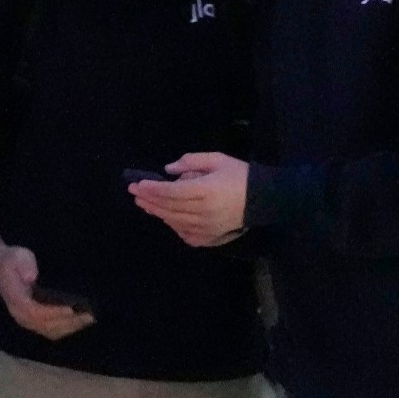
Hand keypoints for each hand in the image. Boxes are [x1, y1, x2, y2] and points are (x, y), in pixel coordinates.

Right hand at [0, 244, 94, 340]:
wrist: (0, 268)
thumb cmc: (12, 260)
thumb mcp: (18, 256)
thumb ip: (25, 265)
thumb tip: (32, 277)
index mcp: (16, 300)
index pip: (34, 312)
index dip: (53, 313)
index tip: (70, 309)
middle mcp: (20, 314)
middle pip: (45, 325)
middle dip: (68, 322)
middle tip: (88, 315)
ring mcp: (26, 320)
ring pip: (50, 330)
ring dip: (70, 327)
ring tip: (88, 319)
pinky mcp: (33, 321)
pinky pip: (50, 330)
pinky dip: (66, 328)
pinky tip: (79, 323)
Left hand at [131, 152, 249, 247]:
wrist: (263, 199)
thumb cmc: (240, 176)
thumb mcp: (217, 160)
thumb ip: (191, 162)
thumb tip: (168, 171)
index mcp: (205, 191)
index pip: (170, 192)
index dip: (152, 189)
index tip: (137, 184)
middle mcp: (203, 212)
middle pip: (168, 208)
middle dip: (149, 200)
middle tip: (134, 193)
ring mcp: (206, 227)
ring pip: (174, 221)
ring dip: (157, 212)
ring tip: (145, 204)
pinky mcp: (210, 237)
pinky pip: (185, 234)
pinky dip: (173, 226)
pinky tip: (167, 218)